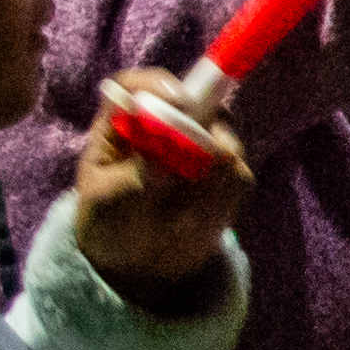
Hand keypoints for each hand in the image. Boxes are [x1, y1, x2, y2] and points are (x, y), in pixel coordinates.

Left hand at [78, 68, 251, 307]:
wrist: (139, 264)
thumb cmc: (110, 223)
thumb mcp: (109, 200)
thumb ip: (136, 173)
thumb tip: (175, 148)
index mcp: (124, 125)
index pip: (138, 86)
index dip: (159, 85)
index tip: (181, 103)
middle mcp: (166, 126)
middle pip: (201, 102)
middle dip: (204, 133)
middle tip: (197, 168)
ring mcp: (201, 147)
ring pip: (227, 142)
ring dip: (208, 183)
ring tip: (179, 216)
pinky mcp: (228, 173)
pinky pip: (240, 175)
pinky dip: (221, 201)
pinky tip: (195, 221)